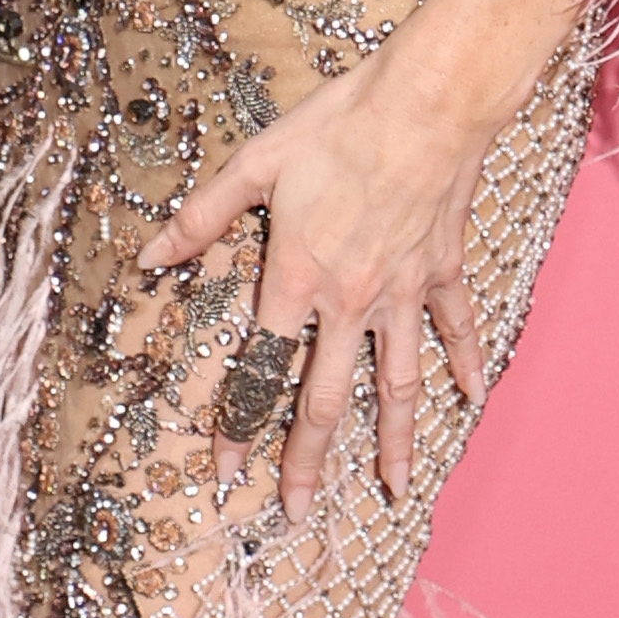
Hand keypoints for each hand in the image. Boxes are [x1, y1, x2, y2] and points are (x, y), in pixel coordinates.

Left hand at [138, 0, 585, 518]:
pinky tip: (469, 398)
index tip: (231, 475)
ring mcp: (404, 292)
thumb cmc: (340, 125)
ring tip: (395, 489)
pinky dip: (464, 363)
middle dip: (311, 464)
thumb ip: (202, 216)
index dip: (243, 427)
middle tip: (300, 514)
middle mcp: (351, 301)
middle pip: (328, 400)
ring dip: (395, 440)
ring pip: (398, 383)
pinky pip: (453, 327)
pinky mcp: (443, 270)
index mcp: (298, 279)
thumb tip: (149, 254)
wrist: (431, 102)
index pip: (262, 371)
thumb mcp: (256, 163)